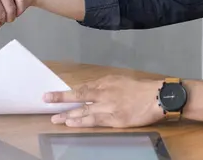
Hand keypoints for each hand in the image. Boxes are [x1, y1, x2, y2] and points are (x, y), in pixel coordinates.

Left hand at [44, 75, 164, 127]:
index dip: (65, 93)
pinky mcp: (115, 119)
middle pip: (79, 97)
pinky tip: (72, 123)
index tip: (50, 95)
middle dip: (61, 100)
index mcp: (105, 83)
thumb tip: (88, 91)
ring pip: (84, 111)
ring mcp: (108, 107)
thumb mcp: (118, 80)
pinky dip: (82, 122)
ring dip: (69, 115)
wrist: (156, 96)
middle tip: (46, 101)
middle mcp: (104, 94)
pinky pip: (95, 121)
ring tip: (56, 119)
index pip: (81, 88)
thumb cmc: (139, 88)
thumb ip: (103, 86)